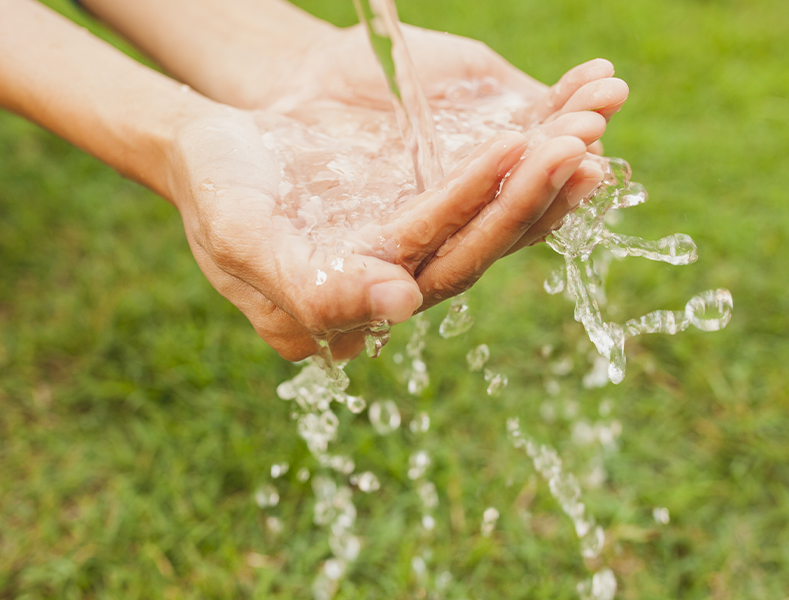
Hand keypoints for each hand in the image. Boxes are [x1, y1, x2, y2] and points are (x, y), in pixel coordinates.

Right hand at [168, 106, 604, 359]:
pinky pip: (493, 165)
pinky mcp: (430, 186)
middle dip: (532, 188)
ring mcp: (421, 227)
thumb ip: (315, 286)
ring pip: (500, 204)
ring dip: (549, 159)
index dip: (484, 213)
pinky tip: (578, 97)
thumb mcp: (245, 238)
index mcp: (368, 295)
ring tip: (596, 111)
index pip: (440, 265)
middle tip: (576, 138)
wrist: (211, 137)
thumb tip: (402, 307)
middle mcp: (403, 268)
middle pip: (485, 239)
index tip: (522, 153)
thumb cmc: (216, 190)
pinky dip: (535, 126)